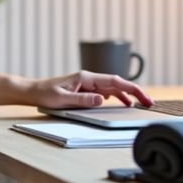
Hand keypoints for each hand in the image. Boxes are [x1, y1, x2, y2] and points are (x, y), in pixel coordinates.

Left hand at [28, 71, 153, 109]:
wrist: (33, 91)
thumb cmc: (45, 94)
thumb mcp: (63, 99)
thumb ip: (82, 100)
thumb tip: (102, 99)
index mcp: (86, 78)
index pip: (114, 81)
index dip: (131, 89)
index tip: (143, 96)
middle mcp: (89, 79)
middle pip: (117, 83)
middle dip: (134, 91)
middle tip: (149, 102)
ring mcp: (88, 84)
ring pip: (113, 87)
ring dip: (127, 95)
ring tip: (140, 104)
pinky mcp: (85, 89)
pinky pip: (105, 92)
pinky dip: (116, 97)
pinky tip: (123, 103)